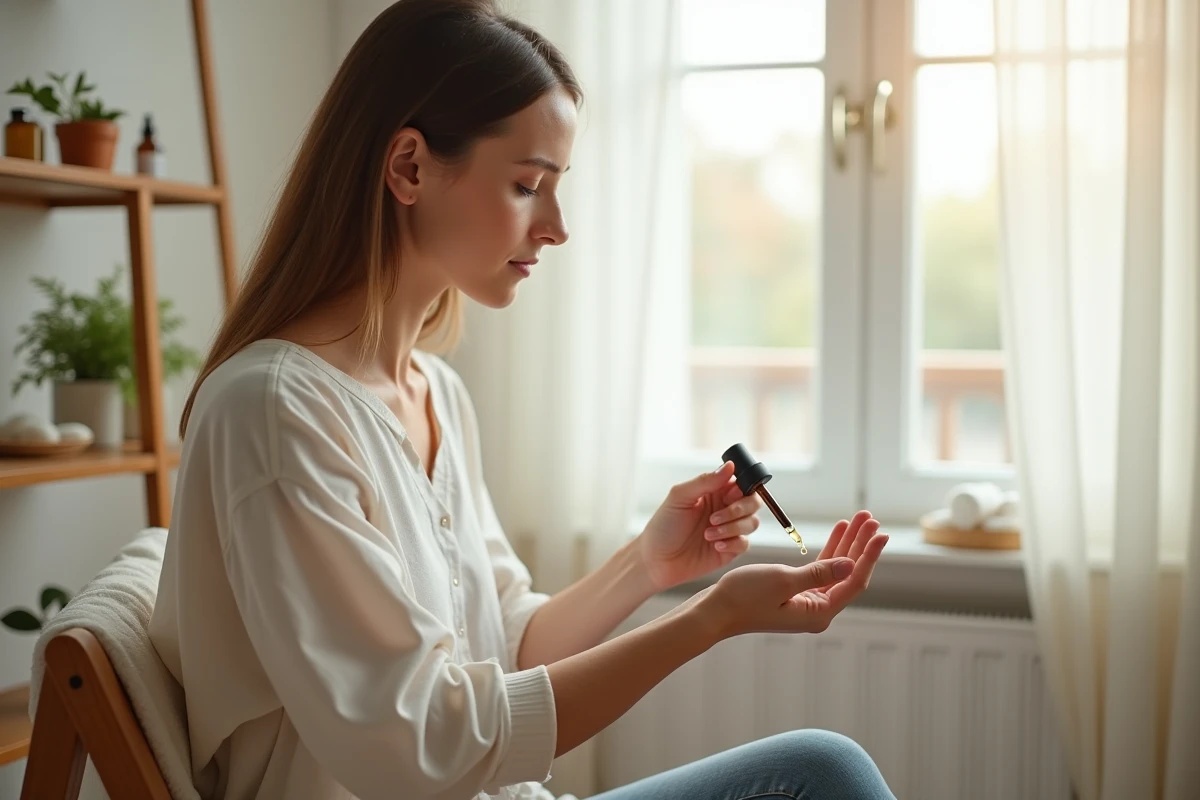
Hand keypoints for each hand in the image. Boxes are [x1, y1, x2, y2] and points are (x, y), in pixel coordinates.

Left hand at [636, 461, 761, 591]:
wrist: (655, 560)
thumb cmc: (663, 526)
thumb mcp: (679, 497)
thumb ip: (705, 481)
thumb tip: (730, 466)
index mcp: (714, 492)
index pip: (742, 483)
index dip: (741, 488)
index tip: (728, 495)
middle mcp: (724, 509)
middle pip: (753, 502)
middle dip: (739, 509)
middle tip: (714, 517)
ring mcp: (728, 530)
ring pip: (752, 523)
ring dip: (732, 527)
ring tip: (708, 534)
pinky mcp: (729, 550)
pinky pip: (745, 543)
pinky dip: (732, 543)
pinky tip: (714, 545)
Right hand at [701, 511, 888, 639]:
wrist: (714, 611)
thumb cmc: (743, 598)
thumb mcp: (783, 581)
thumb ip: (819, 573)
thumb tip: (850, 565)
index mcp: (819, 613)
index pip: (854, 580)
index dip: (869, 555)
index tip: (881, 534)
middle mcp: (817, 610)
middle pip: (848, 572)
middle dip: (860, 544)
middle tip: (870, 518)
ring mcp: (806, 602)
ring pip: (835, 568)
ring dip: (846, 543)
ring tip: (858, 519)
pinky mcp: (794, 593)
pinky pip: (819, 569)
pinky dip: (829, 549)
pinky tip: (838, 531)